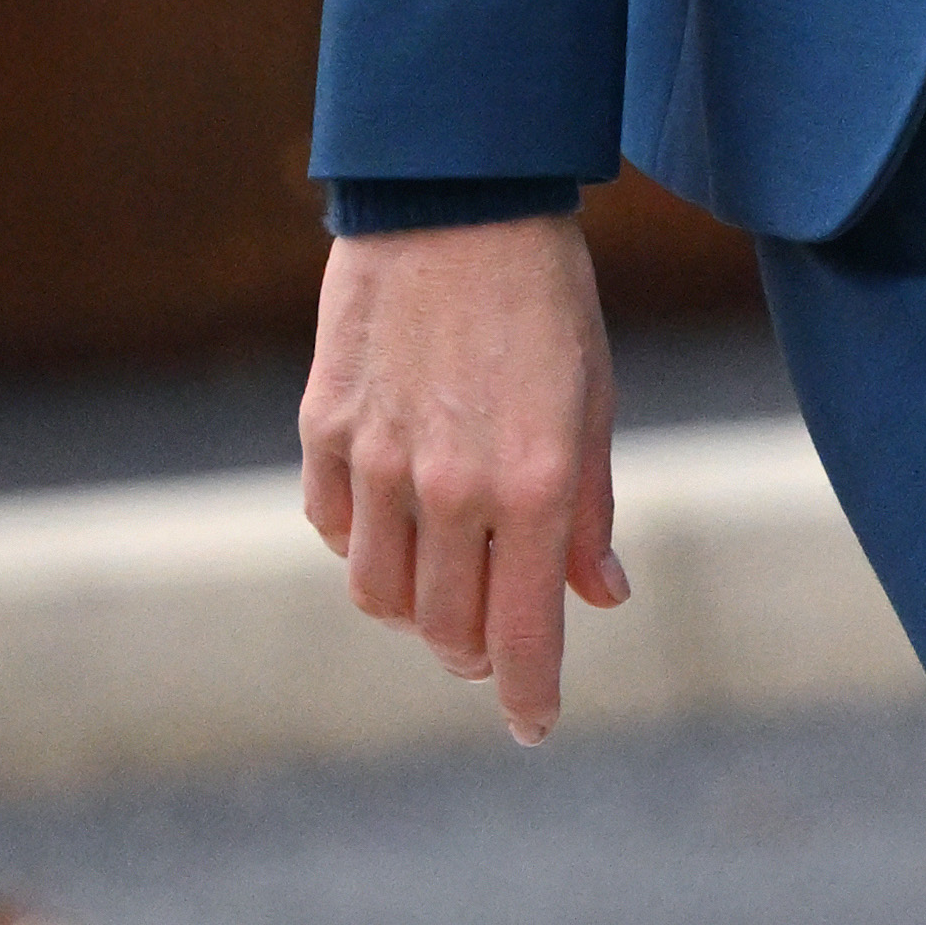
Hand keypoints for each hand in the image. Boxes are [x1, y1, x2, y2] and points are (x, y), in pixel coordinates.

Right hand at [299, 214, 626, 742]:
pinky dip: (364, 544)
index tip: (534, 725)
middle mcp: (452, 486)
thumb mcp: (592, 399)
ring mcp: (379, 461)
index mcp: (533, 483)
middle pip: (445, 631)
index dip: (529, 695)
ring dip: (415, 608)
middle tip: (492, 644)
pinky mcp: (325, 430)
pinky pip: (336, 528)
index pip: (523, 634)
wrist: (458, 199)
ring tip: (445, 580)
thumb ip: (588, 510)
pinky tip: (395, 516)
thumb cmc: (543, 298)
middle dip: (473, 655)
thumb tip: (600, 598)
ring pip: (380, 596)